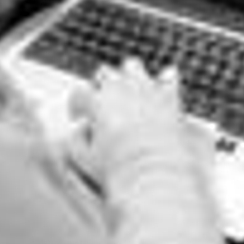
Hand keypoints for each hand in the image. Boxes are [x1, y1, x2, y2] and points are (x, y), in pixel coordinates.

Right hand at [65, 58, 211, 183]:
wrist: (156, 176)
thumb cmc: (120, 171)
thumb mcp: (85, 161)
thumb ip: (74, 142)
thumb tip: (77, 132)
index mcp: (97, 103)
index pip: (79, 94)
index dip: (76, 106)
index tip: (79, 117)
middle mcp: (121, 89)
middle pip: (105, 74)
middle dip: (101, 87)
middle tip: (104, 107)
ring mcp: (147, 89)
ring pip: (133, 67)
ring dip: (129, 77)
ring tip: (129, 93)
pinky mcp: (170, 97)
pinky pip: (168, 77)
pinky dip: (164, 81)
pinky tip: (162, 87)